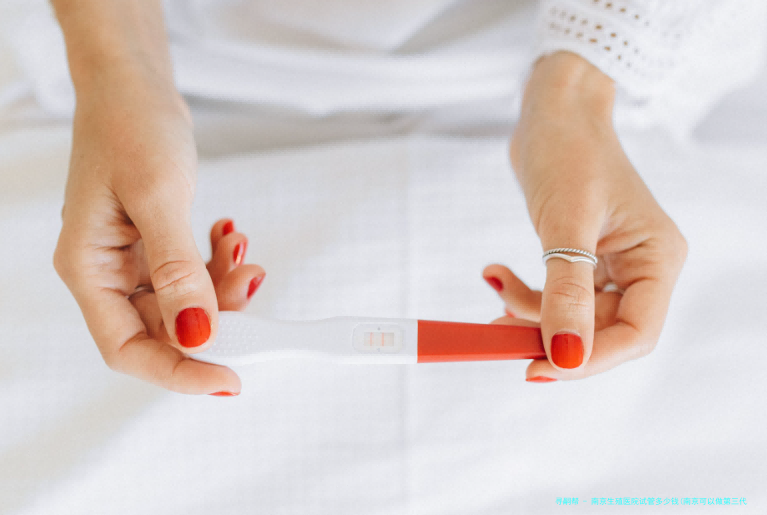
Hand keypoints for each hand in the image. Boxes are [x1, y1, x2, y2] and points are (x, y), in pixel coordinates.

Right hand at [53, 68, 263, 394]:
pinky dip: (218, 265)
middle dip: (215, 319)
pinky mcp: (155, 245)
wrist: (133, 83)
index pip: (128, 349)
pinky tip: (230, 238)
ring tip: (243, 252)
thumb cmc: (129, 124)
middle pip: (162, 331)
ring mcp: (131, 260)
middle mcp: (107, 272)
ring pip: (184, 304)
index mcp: (88, 268)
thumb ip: (176, 270)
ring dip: (222, 288)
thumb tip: (197, 333)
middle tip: (252, 290)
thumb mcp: (157, 195)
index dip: (179, 372)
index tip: (230, 378)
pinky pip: (192, 275)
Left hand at [483, 52, 687, 380]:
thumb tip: (567, 357)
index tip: (537, 367)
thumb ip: (567, 292)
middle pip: (600, 330)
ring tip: (495, 279)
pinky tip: (496, 274)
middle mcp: (641, 266)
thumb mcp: (566, 223)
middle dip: (549, 333)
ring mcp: (610, 263)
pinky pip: (555, 295)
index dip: (590, 359)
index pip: (636, 333)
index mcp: (657, 258)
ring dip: (529, 311)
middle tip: (498, 331)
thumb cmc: (568, 151)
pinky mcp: (580, 258)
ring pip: (571, 316)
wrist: (551, 111)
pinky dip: (525, 293)